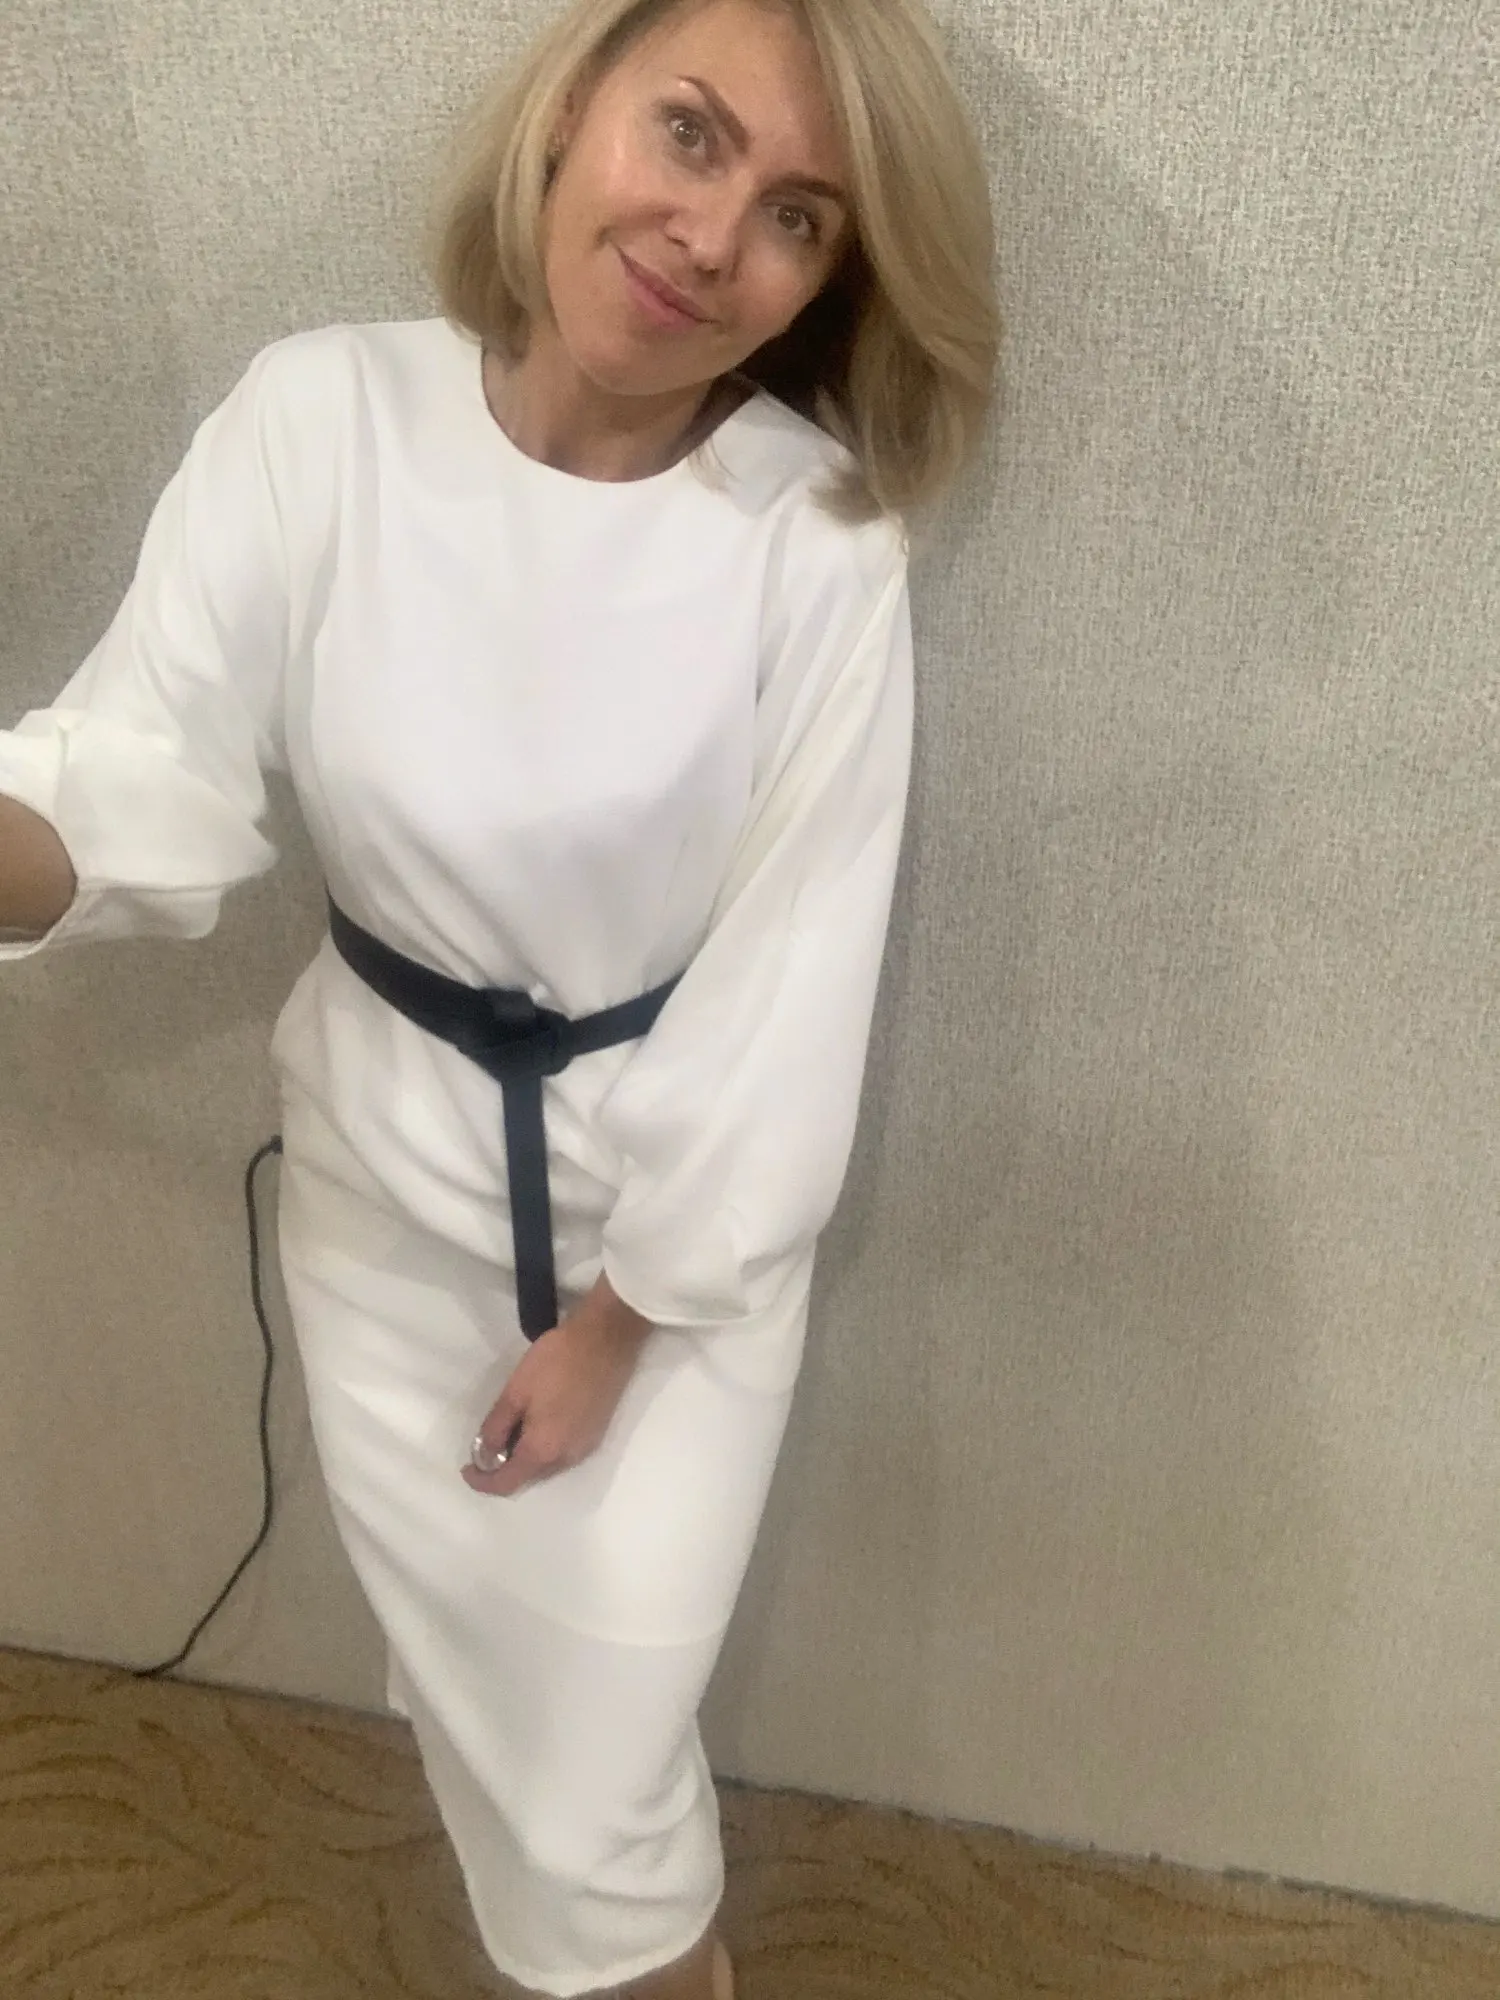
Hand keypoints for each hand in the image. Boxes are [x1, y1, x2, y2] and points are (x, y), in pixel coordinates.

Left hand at [462, 1279, 653, 1499]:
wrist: (607, 1339)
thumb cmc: (556, 1361)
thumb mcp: (515, 1391)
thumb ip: (495, 1428)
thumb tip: (484, 1456)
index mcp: (543, 1451)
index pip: (507, 1484)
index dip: (482, 1482)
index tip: (467, 1468)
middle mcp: (566, 1460)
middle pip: (528, 1478)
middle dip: (504, 1467)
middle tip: (490, 1439)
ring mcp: (585, 1449)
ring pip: (547, 1467)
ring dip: (525, 1457)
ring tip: (513, 1426)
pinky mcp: (596, 1435)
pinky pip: (563, 1454)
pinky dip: (545, 1448)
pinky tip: (539, 1421)